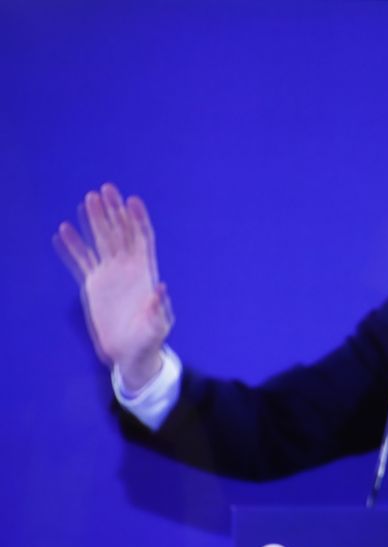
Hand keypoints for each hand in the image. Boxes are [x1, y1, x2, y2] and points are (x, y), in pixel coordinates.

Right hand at [53, 183, 171, 389]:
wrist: (130, 352)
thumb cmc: (150, 340)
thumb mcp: (158, 326)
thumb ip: (159, 308)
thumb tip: (161, 288)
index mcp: (145, 273)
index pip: (142, 239)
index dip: (138, 220)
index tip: (131, 200)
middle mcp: (127, 269)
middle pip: (119, 233)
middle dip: (113, 211)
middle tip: (105, 189)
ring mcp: (109, 274)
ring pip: (100, 241)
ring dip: (94, 221)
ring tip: (86, 199)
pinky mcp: (93, 285)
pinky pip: (80, 261)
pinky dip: (73, 246)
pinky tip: (63, 231)